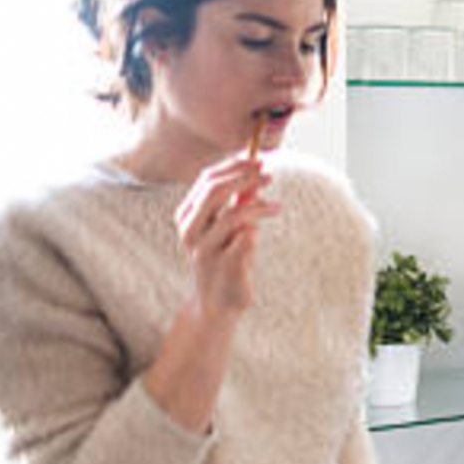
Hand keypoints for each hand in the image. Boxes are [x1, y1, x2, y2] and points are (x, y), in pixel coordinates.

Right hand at [173, 156, 279, 318]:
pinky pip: (246, 240)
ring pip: (233, 216)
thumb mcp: (229, 226)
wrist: (216, 302)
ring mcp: (206, 250)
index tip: (257, 161)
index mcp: (187, 216)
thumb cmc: (224, 258)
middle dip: (245, 178)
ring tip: (276, 207)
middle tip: (269, 175)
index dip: (233, 166)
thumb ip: (238, 202)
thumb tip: (255, 175)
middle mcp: (190, 231)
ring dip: (259, 206)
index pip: (206, 179)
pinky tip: (258, 233)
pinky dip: (256, 232)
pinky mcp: (224, 266)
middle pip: (215, 192)